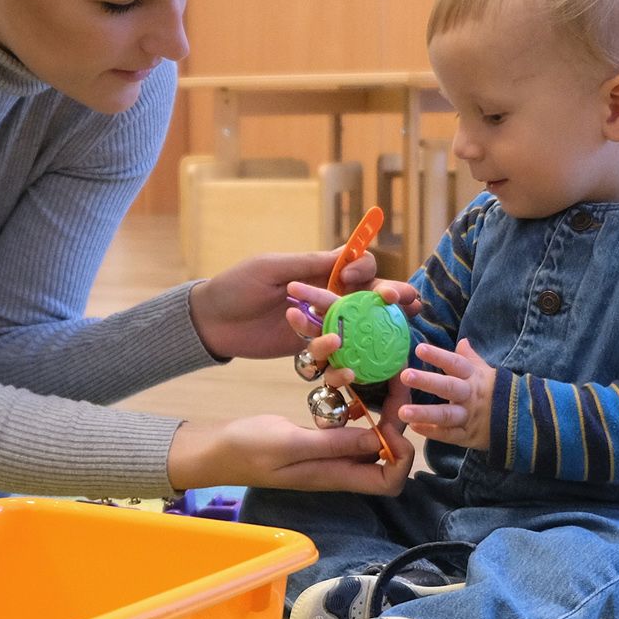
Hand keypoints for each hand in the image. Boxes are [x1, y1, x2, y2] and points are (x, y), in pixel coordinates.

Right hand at [168, 389, 415, 496]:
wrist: (214, 450)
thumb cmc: (248, 449)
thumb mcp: (290, 444)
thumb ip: (334, 444)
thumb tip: (381, 441)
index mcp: (336, 475)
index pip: (391, 481)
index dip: (403, 455)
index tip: (391, 419)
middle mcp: (339, 468)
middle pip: (388, 455)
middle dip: (398, 421)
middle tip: (395, 382)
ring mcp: (329, 455)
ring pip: (371, 437)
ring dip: (381, 409)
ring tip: (381, 376)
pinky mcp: (318, 440)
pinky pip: (349, 426)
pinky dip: (357, 406)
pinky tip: (350, 383)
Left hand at [188, 249, 420, 360]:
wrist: (210, 322)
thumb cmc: (236, 286)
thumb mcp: (271, 269)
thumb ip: (309, 265)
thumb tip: (349, 253)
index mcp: (320, 272)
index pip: (359, 268)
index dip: (368, 270)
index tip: (358, 276)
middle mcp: (327, 297)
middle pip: (370, 299)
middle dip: (393, 299)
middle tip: (407, 303)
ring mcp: (321, 325)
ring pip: (358, 329)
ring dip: (375, 332)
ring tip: (391, 339)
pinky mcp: (309, 349)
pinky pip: (333, 353)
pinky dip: (341, 359)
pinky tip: (346, 365)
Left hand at [399, 339, 496, 450]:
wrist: (522, 422)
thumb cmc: (496, 393)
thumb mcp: (486, 373)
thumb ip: (470, 358)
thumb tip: (462, 340)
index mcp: (474, 377)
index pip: (455, 364)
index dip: (438, 356)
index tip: (418, 348)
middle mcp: (470, 396)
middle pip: (449, 387)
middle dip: (427, 382)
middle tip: (405, 376)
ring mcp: (469, 417)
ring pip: (446, 415)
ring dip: (424, 413)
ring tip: (402, 412)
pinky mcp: (468, 436)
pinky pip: (449, 435)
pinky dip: (432, 433)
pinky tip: (414, 427)